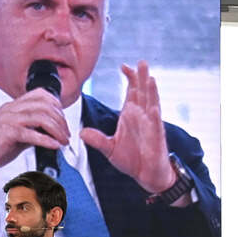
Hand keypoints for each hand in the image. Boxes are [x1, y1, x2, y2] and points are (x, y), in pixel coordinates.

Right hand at [0, 89, 69, 173]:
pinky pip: (31, 133)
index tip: (64, 120)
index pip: (40, 94)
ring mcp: (8, 119)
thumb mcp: (15, 135)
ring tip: (63, 141)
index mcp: (13, 106)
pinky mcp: (6, 133)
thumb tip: (48, 135)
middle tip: (67, 134)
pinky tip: (54, 146)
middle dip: (61, 120)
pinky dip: (46, 140)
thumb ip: (31, 131)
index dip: (56, 105)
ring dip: (56, 130)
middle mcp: (11, 109)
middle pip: (44, 106)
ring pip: (40, 117)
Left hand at [80, 61, 175, 193]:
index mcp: (131, 115)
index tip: (123, 66)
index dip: (130, 79)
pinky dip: (155, 115)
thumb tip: (81, 133)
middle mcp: (142, 117)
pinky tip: (154, 107)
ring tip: (150, 77)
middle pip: (143, 93)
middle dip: (142, 77)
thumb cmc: (132, 159)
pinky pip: (156, 125)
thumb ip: (97, 139)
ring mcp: (150, 126)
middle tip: (142, 62)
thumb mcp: (110, 148)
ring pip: (152, 104)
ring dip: (151, 92)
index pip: (132, 92)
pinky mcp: (156, 138)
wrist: (146, 174)